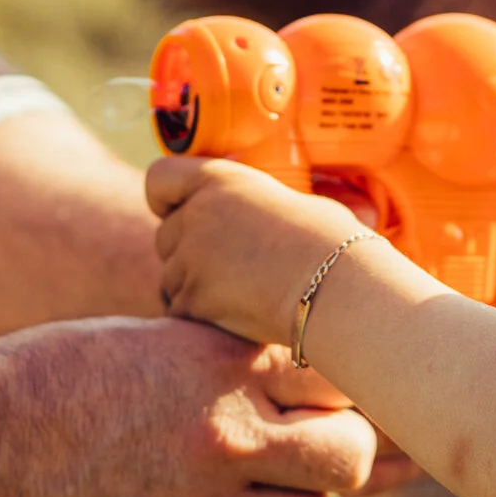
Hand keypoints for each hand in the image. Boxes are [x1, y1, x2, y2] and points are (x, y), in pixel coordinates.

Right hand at [0, 315, 377, 496]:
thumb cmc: (68, 375)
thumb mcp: (160, 343)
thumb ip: (238, 366)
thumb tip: (320, 387)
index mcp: (223, 365)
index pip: (337, 383)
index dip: (333, 395)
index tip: (310, 403)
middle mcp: (223, 436)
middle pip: (346, 460)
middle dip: (335, 457)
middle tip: (299, 457)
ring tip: (246, 495)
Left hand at [147, 157, 373, 347]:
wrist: (335, 285)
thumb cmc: (329, 243)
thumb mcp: (292, 202)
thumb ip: (255, 207)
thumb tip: (261, 219)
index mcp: (219, 180)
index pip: (160, 178)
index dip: (166, 199)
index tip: (181, 212)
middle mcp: (196, 214)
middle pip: (166, 237)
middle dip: (188, 254)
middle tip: (230, 269)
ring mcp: (190, 258)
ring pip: (172, 279)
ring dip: (196, 289)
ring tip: (242, 295)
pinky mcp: (192, 300)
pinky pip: (181, 312)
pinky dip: (201, 318)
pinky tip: (237, 318)